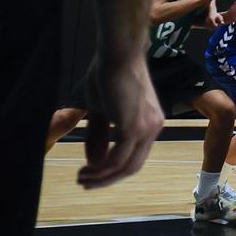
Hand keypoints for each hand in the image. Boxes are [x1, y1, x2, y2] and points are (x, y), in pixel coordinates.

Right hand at [77, 53, 162, 189]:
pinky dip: (103, 169)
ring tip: (81, 178)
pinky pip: (119, 159)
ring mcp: (147, 128)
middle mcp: (154, 127)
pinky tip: (87, 170)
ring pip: (126, 166)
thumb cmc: (108, 74)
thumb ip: (100, 135)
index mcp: (150, 122)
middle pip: (133, 166)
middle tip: (85, 183)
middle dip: (108, 179)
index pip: (135, 155)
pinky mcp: (135, 127)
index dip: (114, 170)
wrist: (117, 53)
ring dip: (102, 177)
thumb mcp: (101, 111)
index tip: (92, 175)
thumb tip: (94, 163)